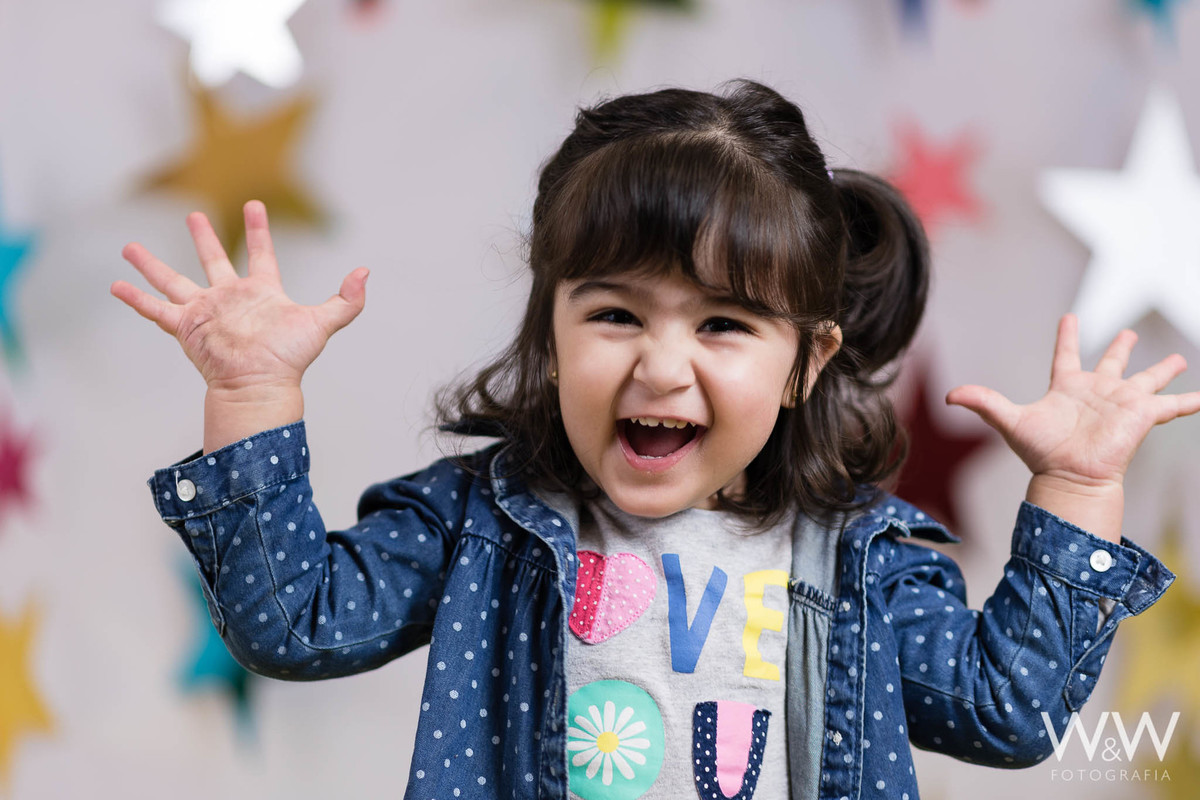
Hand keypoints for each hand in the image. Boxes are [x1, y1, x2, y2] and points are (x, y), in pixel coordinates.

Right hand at [111, 200, 367, 394]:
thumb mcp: (323, 323)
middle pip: (213, 260)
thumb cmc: (289, 359)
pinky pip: (155, 310)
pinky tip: (115, 285)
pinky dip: (135, 299)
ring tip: (129, 247)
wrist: (259, 385)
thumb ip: (347, 300)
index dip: (258, 230)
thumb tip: (365, 272)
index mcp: (262, 293)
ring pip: (173, 280)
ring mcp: (206, 312)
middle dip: (203, 238)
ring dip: (151, 264)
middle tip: (193, 214)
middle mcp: (230, 299)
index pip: (261, 254)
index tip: (254, 205)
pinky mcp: (186, 327)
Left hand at [947, 314, 1199, 492]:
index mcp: (1067, 388)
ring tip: (1178, 357)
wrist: (1070, 478)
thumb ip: (983, 403)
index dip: (1067, 336)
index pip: (1065, 355)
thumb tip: (948, 395)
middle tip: (1128, 332)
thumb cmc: (1041, 453)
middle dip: (1121, 347)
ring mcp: (1122, 402)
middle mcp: (1097, 392)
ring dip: (1161, 369)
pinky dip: (1191, 401)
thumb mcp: (1010, 421)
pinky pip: (1173, 406)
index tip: (1069, 317)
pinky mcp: (1143, 416)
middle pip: (1112, 363)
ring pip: (1147, 379)